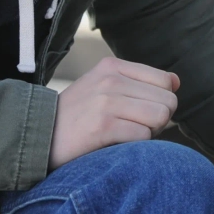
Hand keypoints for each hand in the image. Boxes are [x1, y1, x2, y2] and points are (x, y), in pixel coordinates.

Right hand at [48, 57, 179, 167]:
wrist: (37, 136)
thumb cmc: (77, 116)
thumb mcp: (103, 87)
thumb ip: (139, 82)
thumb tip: (176, 83)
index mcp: (112, 66)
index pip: (166, 82)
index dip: (161, 103)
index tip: (140, 113)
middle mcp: (110, 79)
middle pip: (168, 102)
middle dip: (158, 121)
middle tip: (132, 128)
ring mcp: (105, 102)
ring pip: (159, 118)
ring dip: (148, 134)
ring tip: (125, 136)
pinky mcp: (102, 126)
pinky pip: (143, 136)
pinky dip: (135, 147)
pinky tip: (115, 145)